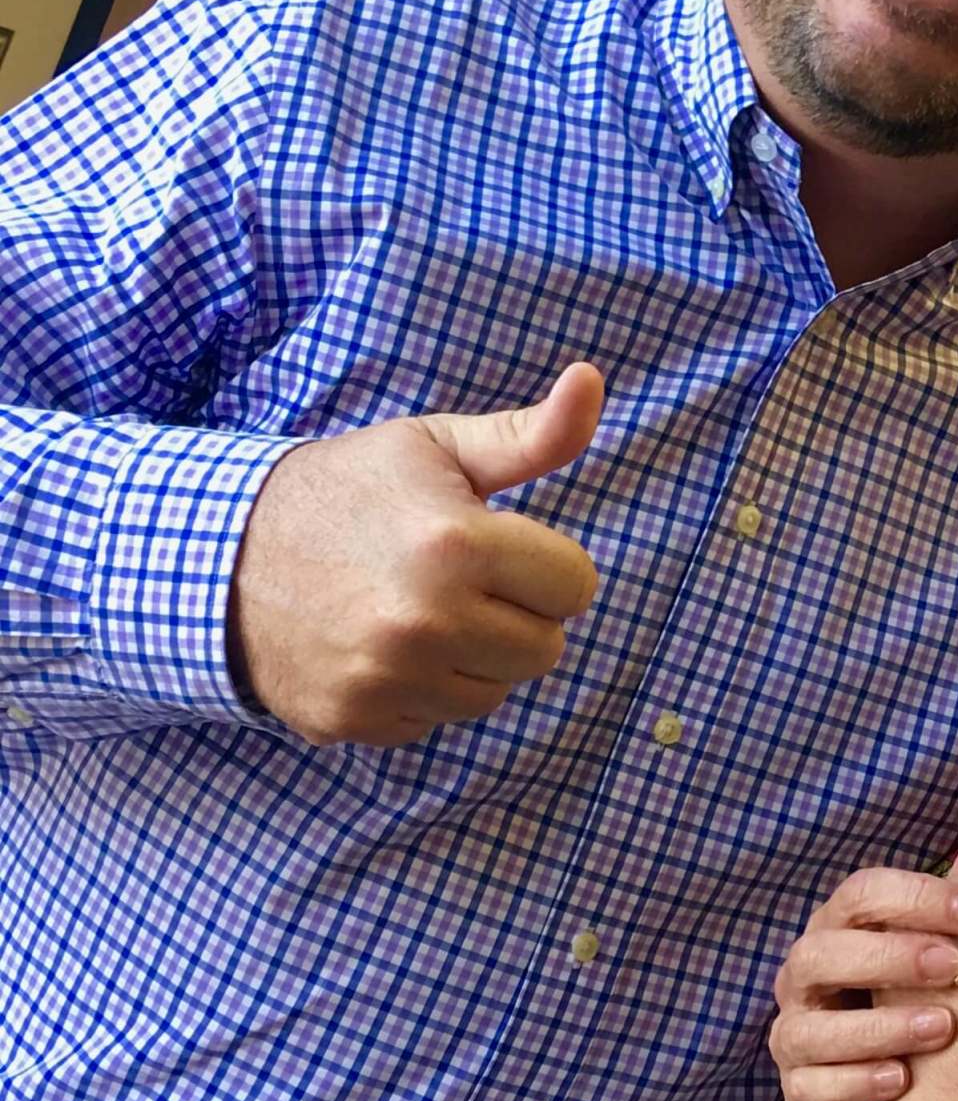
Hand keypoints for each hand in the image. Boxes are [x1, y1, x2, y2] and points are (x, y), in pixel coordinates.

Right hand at [228, 363, 603, 744]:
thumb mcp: (437, 446)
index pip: (576, 587)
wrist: (222, 551)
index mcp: (456, 544)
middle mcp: (425, 620)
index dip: (547, 565)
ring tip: (419, 610)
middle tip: (460, 580)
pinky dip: (421, 690)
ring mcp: (386, 677)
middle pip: (545, 648)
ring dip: (474, 657)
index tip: (501, 548)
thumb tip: (592, 380)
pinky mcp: (354, 718)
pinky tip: (381, 645)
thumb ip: (532, 433)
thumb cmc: (351, 490)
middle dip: (518, 614)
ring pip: (495, 691)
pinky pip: (435, 720)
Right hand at [769, 834, 957, 1100]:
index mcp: (840, 928)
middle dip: (890, 955)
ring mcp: (797, 1032)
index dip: (917, 897)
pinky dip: (857, 1081)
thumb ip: (957, 896)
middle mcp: (807, 974)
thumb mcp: (934, 949)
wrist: (872, 1098)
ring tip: (942, 1027)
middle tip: (954, 964)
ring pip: (813, 1024)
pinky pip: (814, 1085)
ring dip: (879, 1024)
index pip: (862, 892)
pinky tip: (901, 1079)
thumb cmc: (903, 1004)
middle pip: (822, 950)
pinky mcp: (802, 1090)